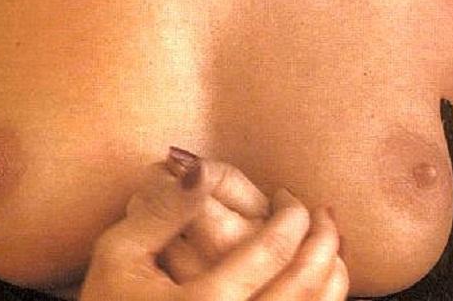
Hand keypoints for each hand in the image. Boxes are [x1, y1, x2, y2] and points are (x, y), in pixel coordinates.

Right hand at [78, 154, 348, 300]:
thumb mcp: (120, 252)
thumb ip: (164, 210)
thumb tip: (200, 167)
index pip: (271, 250)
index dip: (290, 215)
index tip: (290, 197)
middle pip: (305, 283)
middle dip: (323, 240)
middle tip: (321, 213)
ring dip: (332, 273)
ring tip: (330, 243)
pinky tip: (319, 284)